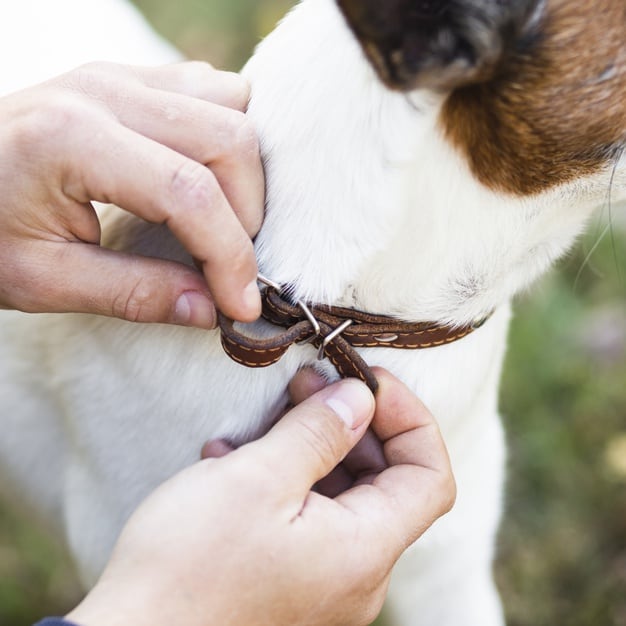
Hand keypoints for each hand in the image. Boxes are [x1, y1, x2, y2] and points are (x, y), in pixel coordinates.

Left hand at [0, 61, 263, 325]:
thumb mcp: (43, 280)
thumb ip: (133, 294)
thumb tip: (211, 310)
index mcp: (72, 138)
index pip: (189, 194)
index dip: (230, 256)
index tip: (241, 306)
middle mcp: (104, 91)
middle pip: (229, 139)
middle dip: (248, 214)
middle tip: (228, 266)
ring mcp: (119, 75)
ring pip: (233, 106)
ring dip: (244, 173)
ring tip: (223, 222)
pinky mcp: (130, 77)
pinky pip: (212, 91)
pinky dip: (227, 140)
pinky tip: (209, 180)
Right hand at [66, 369, 454, 625]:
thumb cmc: (188, 566)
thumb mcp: (257, 479)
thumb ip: (319, 433)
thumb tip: (361, 398)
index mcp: (364, 550)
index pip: (429, 475)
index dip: (409, 418)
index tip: (368, 382)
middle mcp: (356, 574)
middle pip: (385, 482)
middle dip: (353, 423)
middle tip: (307, 385)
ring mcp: (324, 580)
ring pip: (343, 496)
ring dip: (314, 447)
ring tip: (268, 420)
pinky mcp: (291, 579)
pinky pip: (310, 517)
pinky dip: (288, 479)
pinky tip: (238, 459)